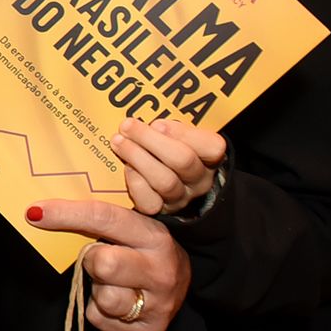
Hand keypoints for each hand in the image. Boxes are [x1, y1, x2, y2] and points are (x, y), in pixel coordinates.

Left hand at [27, 199, 190, 330]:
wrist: (181, 285)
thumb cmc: (143, 250)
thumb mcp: (132, 228)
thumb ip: (98, 220)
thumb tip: (42, 212)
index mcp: (155, 237)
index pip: (105, 219)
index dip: (67, 214)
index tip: (36, 213)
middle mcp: (162, 272)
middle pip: (102, 264)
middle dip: (91, 260)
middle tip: (99, 259)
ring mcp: (158, 306)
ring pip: (103, 297)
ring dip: (97, 289)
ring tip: (113, 283)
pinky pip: (98, 319)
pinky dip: (99, 310)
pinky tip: (117, 301)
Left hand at [112, 118, 226, 214]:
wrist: (167, 188)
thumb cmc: (169, 151)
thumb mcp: (176, 137)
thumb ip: (166, 128)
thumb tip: (142, 119)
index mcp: (208, 158)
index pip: (212, 147)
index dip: (183, 133)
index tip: (157, 123)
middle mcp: (198, 179)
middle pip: (183, 161)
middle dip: (151, 140)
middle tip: (127, 126)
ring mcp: (181, 197)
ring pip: (165, 181)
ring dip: (138, 157)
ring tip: (118, 142)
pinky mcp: (161, 211)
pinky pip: (149, 202)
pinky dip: (135, 183)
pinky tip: (125, 168)